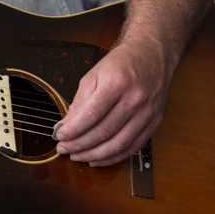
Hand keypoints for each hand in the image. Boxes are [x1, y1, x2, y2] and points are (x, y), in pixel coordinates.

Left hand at [53, 38, 171, 166]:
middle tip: (64, 149)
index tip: (59, 137)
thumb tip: (65, 126)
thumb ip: (80, 102)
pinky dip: (114, 157)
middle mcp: (135, 99)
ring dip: (95, 155)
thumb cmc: (121, 64)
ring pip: (119, 144)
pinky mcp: (155, 122)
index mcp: (117, 84)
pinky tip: (98, 158)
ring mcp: (147, 113)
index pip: (91, 114)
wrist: (152, 55)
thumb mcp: (94, 75)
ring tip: (78, 156)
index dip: (73, 130)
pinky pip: (133, 147)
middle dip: (80, 145)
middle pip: (104, 132)